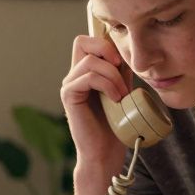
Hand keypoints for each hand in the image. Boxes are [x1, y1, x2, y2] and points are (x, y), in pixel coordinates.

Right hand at [61, 34, 131, 171]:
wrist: (105, 153)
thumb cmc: (115, 126)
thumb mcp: (123, 91)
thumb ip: (121, 72)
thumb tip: (125, 52)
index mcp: (86, 72)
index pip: (89, 41)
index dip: (106, 44)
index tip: (122, 63)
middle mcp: (74, 75)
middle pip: (81, 41)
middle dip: (105, 50)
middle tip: (120, 69)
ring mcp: (70, 85)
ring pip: (90, 61)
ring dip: (112, 76)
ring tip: (121, 95)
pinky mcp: (69, 95)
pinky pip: (88, 77)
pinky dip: (106, 85)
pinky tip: (115, 99)